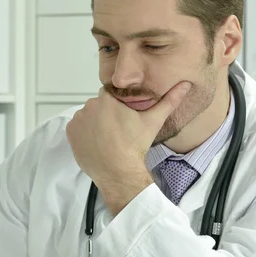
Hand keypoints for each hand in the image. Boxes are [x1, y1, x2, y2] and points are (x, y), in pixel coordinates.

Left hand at [66, 81, 191, 213]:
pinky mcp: (70, 133)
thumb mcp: (153, 121)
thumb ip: (169, 100)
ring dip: (95, 123)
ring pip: (88, 116)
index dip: (118, 105)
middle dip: (106, 114)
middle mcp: (89, 106)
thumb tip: (185, 85)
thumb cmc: (135, 146)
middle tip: (118, 131)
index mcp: (107, 98)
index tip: (123, 118)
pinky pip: (77, 128)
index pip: (111, 94)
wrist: (118, 172)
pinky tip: (96, 142)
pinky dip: (84, 133)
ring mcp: (78, 120)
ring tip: (107, 138)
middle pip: (99, 105)